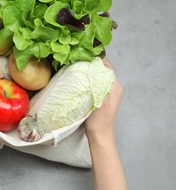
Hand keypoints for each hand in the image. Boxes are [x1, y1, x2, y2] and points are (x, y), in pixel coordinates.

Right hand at [85, 57, 130, 189]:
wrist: (100, 137)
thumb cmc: (98, 120)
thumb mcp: (98, 99)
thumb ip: (98, 83)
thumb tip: (92, 66)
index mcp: (114, 85)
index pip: (106, 64)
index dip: (95, 57)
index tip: (81, 52)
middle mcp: (114, 86)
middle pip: (102, 69)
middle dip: (90, 62)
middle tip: (74, 59)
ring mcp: (108, 92)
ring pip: (98, 75)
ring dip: (88, 71)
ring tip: (74, 67)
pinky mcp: (102, 97)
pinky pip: (96, 83)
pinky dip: (88, 78)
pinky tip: (78, 79)